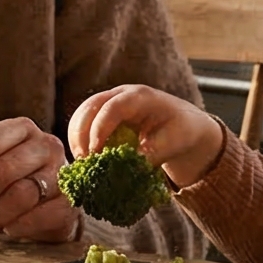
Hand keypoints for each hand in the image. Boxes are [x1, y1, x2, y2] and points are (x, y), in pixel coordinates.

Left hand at [0, 118, 80, 242]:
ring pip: (21, 194)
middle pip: (3, 169)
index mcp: (22, 129)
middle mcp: (47, 145)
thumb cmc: (9, 181)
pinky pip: (39, 216)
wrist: (49, 208)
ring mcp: (63, 173)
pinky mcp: (71, 202)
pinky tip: (8, 228)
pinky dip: (17, 226)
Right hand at [65, 86, 224, 186]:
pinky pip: (84, 122)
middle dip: (81, 133)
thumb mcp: (172, 143)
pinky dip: (80, 139)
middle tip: (83, 159)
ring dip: (77, 137)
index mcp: (141, 97)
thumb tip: (124, 168)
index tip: (95, 152)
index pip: (113, 107)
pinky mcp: (104, 114)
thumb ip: (150, 154)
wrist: (185, 125)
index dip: (100, 128)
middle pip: (90, 106)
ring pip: (82, 113)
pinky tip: (84, 158)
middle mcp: (122, 94)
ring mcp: (111, 101)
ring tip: (82, 161)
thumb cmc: (181, 131)